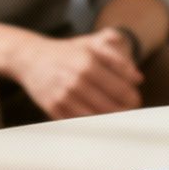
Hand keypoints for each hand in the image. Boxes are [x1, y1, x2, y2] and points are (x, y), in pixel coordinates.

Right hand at [13, 31, 143, 118]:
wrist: (30, 58)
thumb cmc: (67, 52)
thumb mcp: (90, 44)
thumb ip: (116, 57)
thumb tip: (138, 78)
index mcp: (88, 63)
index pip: (121, 88)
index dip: (132, 97)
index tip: (135, 99)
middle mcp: (76, 81)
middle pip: (111, 106)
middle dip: (124, 111)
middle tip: (128, 110)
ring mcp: (64, 96)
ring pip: (96, 117)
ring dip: (109, 120)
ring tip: (115, 116)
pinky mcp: (53, 108)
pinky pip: (78, 123)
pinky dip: (91, 124)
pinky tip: (98, 119)